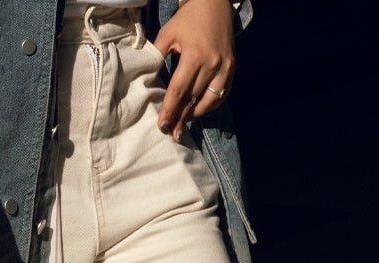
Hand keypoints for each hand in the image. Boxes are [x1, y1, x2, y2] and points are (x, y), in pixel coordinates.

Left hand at [154, 0, 235, 141]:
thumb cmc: (188, 18)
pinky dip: (210, 105)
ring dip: (196, 115)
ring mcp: (224, 68)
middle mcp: (212, 64)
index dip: (170, 109)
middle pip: (193, 99)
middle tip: (172, 133)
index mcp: (194, 55)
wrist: (216, 3)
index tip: (163, 125)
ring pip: (209, 100)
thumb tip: (146, 78)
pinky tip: (199, 111)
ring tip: (184, 124)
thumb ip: (157, 55)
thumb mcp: (168, 33)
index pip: (179, 89)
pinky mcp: (232, 69)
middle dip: (181, 117)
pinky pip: (221, 94)